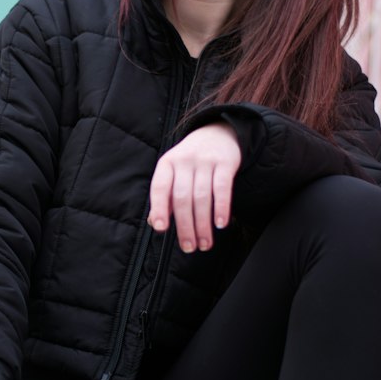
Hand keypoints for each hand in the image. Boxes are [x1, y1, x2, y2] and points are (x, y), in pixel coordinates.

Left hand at [148, 123, 241, 251]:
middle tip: (189, 247)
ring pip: (202, 197)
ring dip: (203, 224)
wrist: (217, 133)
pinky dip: (221, 207)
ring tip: (204, 243)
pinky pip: (223, 188)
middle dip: (185, 226)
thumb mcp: (173, 172)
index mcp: (167, 164)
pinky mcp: (225, 163)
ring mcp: (205, 161)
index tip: (161, 228)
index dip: (159, 208)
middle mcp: (184, 161)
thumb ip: (165, 197)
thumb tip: (155, 222)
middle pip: (183, 198)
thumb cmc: (191, 161)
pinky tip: (221, 223)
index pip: (160, 187)